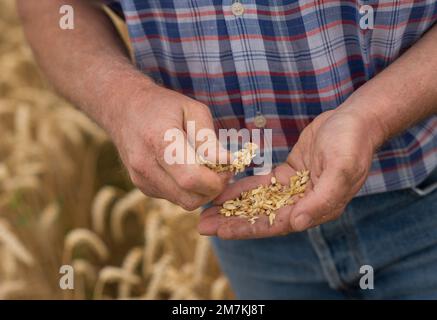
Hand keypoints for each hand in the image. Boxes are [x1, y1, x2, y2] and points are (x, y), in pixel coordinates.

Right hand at [108, 82, 230, 210]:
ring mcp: (142, 179)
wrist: (123, 109)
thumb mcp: (192, 110)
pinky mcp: (143, 187)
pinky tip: (188, 168)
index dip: (216, 179)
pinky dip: (188, 189)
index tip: (227, 166)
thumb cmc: (163, 106)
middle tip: (221, 169)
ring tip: (205, 167)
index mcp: (159, 141)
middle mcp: (145, 165)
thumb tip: (226, 162)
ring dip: (202, 190)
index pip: (191, 178)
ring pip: (184, 201)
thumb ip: (208, 139)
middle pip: (190, 197)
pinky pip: (175, 197)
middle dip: (213, 188)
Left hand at [199, 108, 378, 238]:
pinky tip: (223, 191)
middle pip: (262, 217)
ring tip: (206, 211)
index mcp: (317, 208)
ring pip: (258, 202)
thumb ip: (321, 199)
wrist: (354, 120)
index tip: (221, 231)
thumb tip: (297, 223)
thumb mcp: (341, 169)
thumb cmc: (351, 143)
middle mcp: (304, 203)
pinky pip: (261, 185)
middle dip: (232, 222)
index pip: (277, 224)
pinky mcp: (288, 174)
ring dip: (233, 207)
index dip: (248, 228)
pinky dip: (242, 188)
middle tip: (203, 226)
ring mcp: (294, 189)